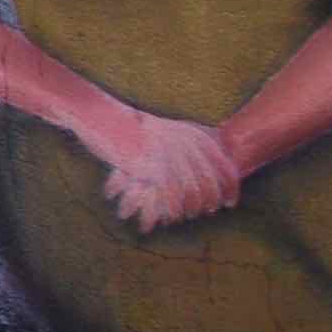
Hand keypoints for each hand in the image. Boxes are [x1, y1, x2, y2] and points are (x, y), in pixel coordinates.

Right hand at [93, 107, 247, 229]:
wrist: (101, 116)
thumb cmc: (129, 126)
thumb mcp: (163, 130)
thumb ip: (183, 145)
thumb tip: (201, 171)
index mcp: (192, 134)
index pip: (224, 166)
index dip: (230, 189)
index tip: (229, 204)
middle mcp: (187, 145)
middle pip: (210, 184)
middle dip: (209, 202)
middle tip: (204, 211)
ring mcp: (170, 156)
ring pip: (192, 194)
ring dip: (190, 209)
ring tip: (183, 215)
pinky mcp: (153, 167)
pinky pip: (171, 198)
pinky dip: (172, 210)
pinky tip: (168, 215)